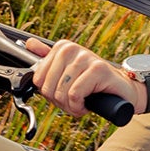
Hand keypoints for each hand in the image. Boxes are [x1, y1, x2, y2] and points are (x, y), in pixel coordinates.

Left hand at [24, 37, 144, 116]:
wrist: (120, 90)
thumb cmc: (92, 84)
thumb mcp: (65, 73)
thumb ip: (47, 59)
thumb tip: (29, 44)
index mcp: (62, 48)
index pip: (38, 79)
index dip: (49, 95)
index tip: (63, 94)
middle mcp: (72, 49)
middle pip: (48, 87)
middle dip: (60, 102)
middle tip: (74, 100)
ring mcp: (86, 57)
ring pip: (62, 92)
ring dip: (71, 106)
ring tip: (82, 101)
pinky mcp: (98, 69)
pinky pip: (75, 95)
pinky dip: (79, 106)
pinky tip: (88, 104)